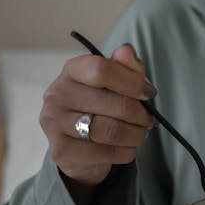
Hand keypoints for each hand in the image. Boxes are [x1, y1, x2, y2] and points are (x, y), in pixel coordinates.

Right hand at [39, 44, 156, 191]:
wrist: (77, 146)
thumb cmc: (99, 107)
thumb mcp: (114, 84)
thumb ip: (125, 67)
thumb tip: (127, 51)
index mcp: (72, 70)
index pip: (102, 69)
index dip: (132, 82)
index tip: (149, 93)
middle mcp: (58, 94)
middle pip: (113, 103)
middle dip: (140, 114)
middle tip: (149, 120)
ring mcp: (56, 124)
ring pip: (110, 130)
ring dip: (135, 134)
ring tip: (141, 134)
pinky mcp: (62, 151)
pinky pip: (105, 153)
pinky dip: (125, 152)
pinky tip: (128, 148)